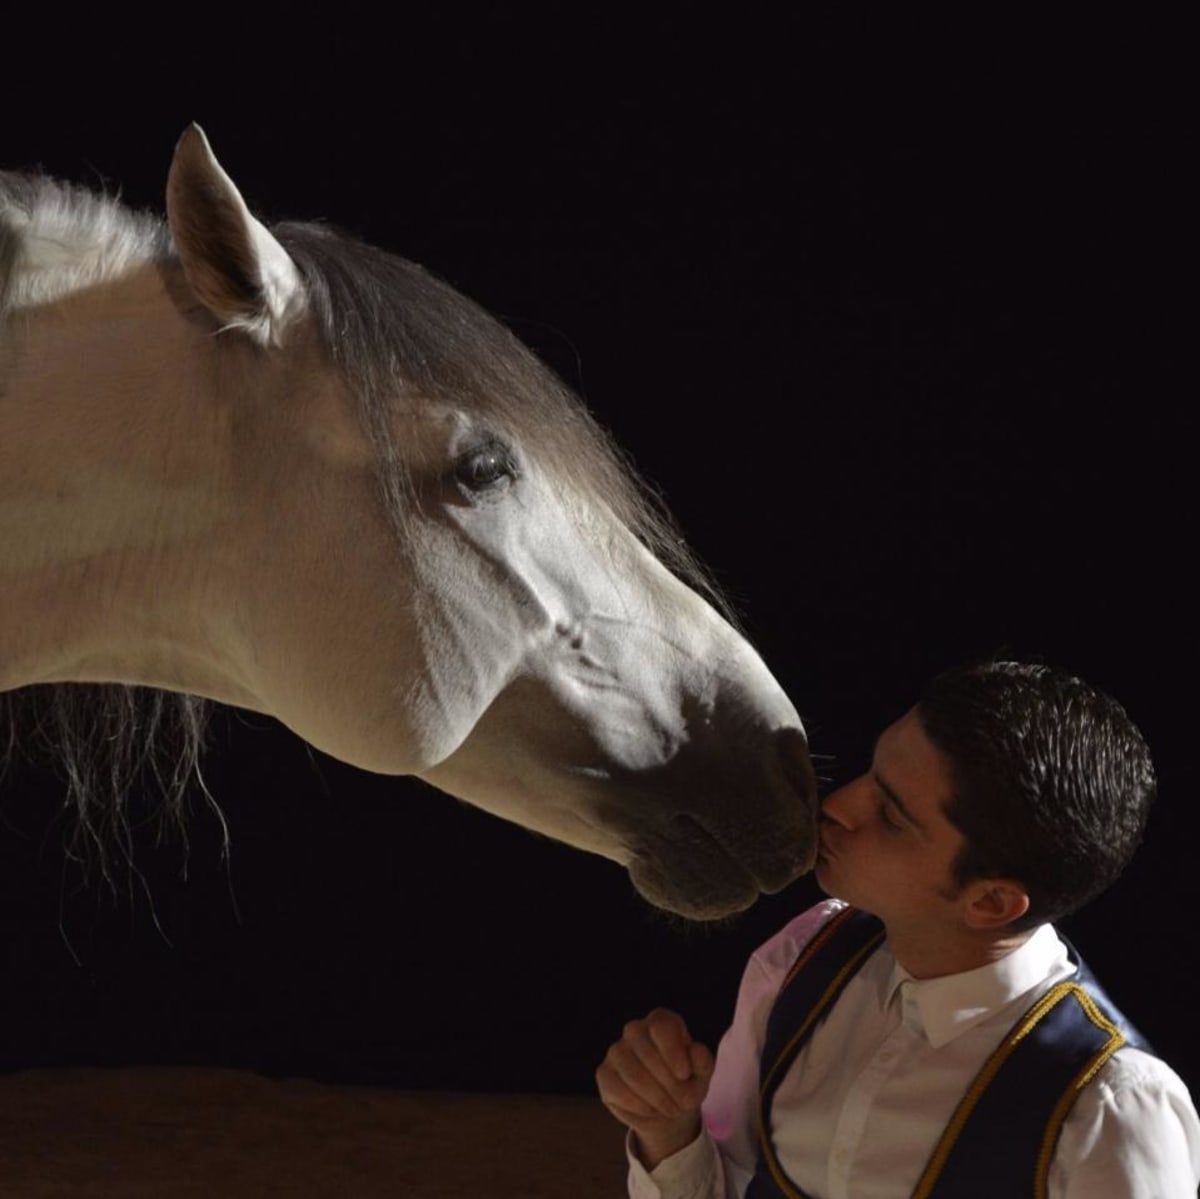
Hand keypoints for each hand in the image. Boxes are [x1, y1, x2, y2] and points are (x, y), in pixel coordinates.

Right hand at [595, 1008, 715, 1169]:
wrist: (668, 1109)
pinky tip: (651, 1110)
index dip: (673, 1051)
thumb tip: (697, 1051)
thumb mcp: (702, 1074)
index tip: (684, 1074)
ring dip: (655, 1097)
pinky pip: (616, 1088)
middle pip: (647, 1052)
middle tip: (683, 1102)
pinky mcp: (604, 1073)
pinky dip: (638, 1105)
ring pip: (631, 1072)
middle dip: (669, 1084)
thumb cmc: (686, 1083)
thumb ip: (702, 1061)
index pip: (662, 1027)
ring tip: (670, 1108)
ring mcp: (616, 1050)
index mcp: (661, 1021)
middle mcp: (635, 1029)